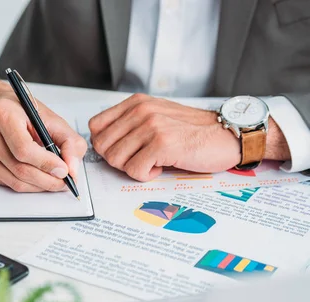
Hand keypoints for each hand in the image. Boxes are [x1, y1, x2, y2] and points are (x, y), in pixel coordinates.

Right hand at [0, 76, 86, 191]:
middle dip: (46, 180)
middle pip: (19, 168)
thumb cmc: (21, 112)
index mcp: (3, 114)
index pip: (24, 149)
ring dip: (37, 186)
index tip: (63, 170)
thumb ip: (69, 142)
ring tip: (52, 180)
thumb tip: (72, 168)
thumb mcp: (51, 119)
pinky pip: (5, 183)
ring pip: (13, 181)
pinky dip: (24, 184)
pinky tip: (34, 176)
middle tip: (63, 182)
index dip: (46, 164)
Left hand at [89, 94, 240, 181]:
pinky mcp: (162, 144)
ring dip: (133, 168)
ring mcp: (151, 126)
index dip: (104, 145)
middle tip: (139, 160)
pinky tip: (162, 166)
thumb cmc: (192, 131)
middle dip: (117, 160)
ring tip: (153, 161)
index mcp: (136, 103)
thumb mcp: (156, 117)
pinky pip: (135, 170)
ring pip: (116, 160)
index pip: (96, 126)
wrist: (227, 135)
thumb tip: (102, 143)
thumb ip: (130, 125)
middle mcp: (141, 111)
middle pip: (102, 146)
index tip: (122, 151)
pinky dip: (146, 175)